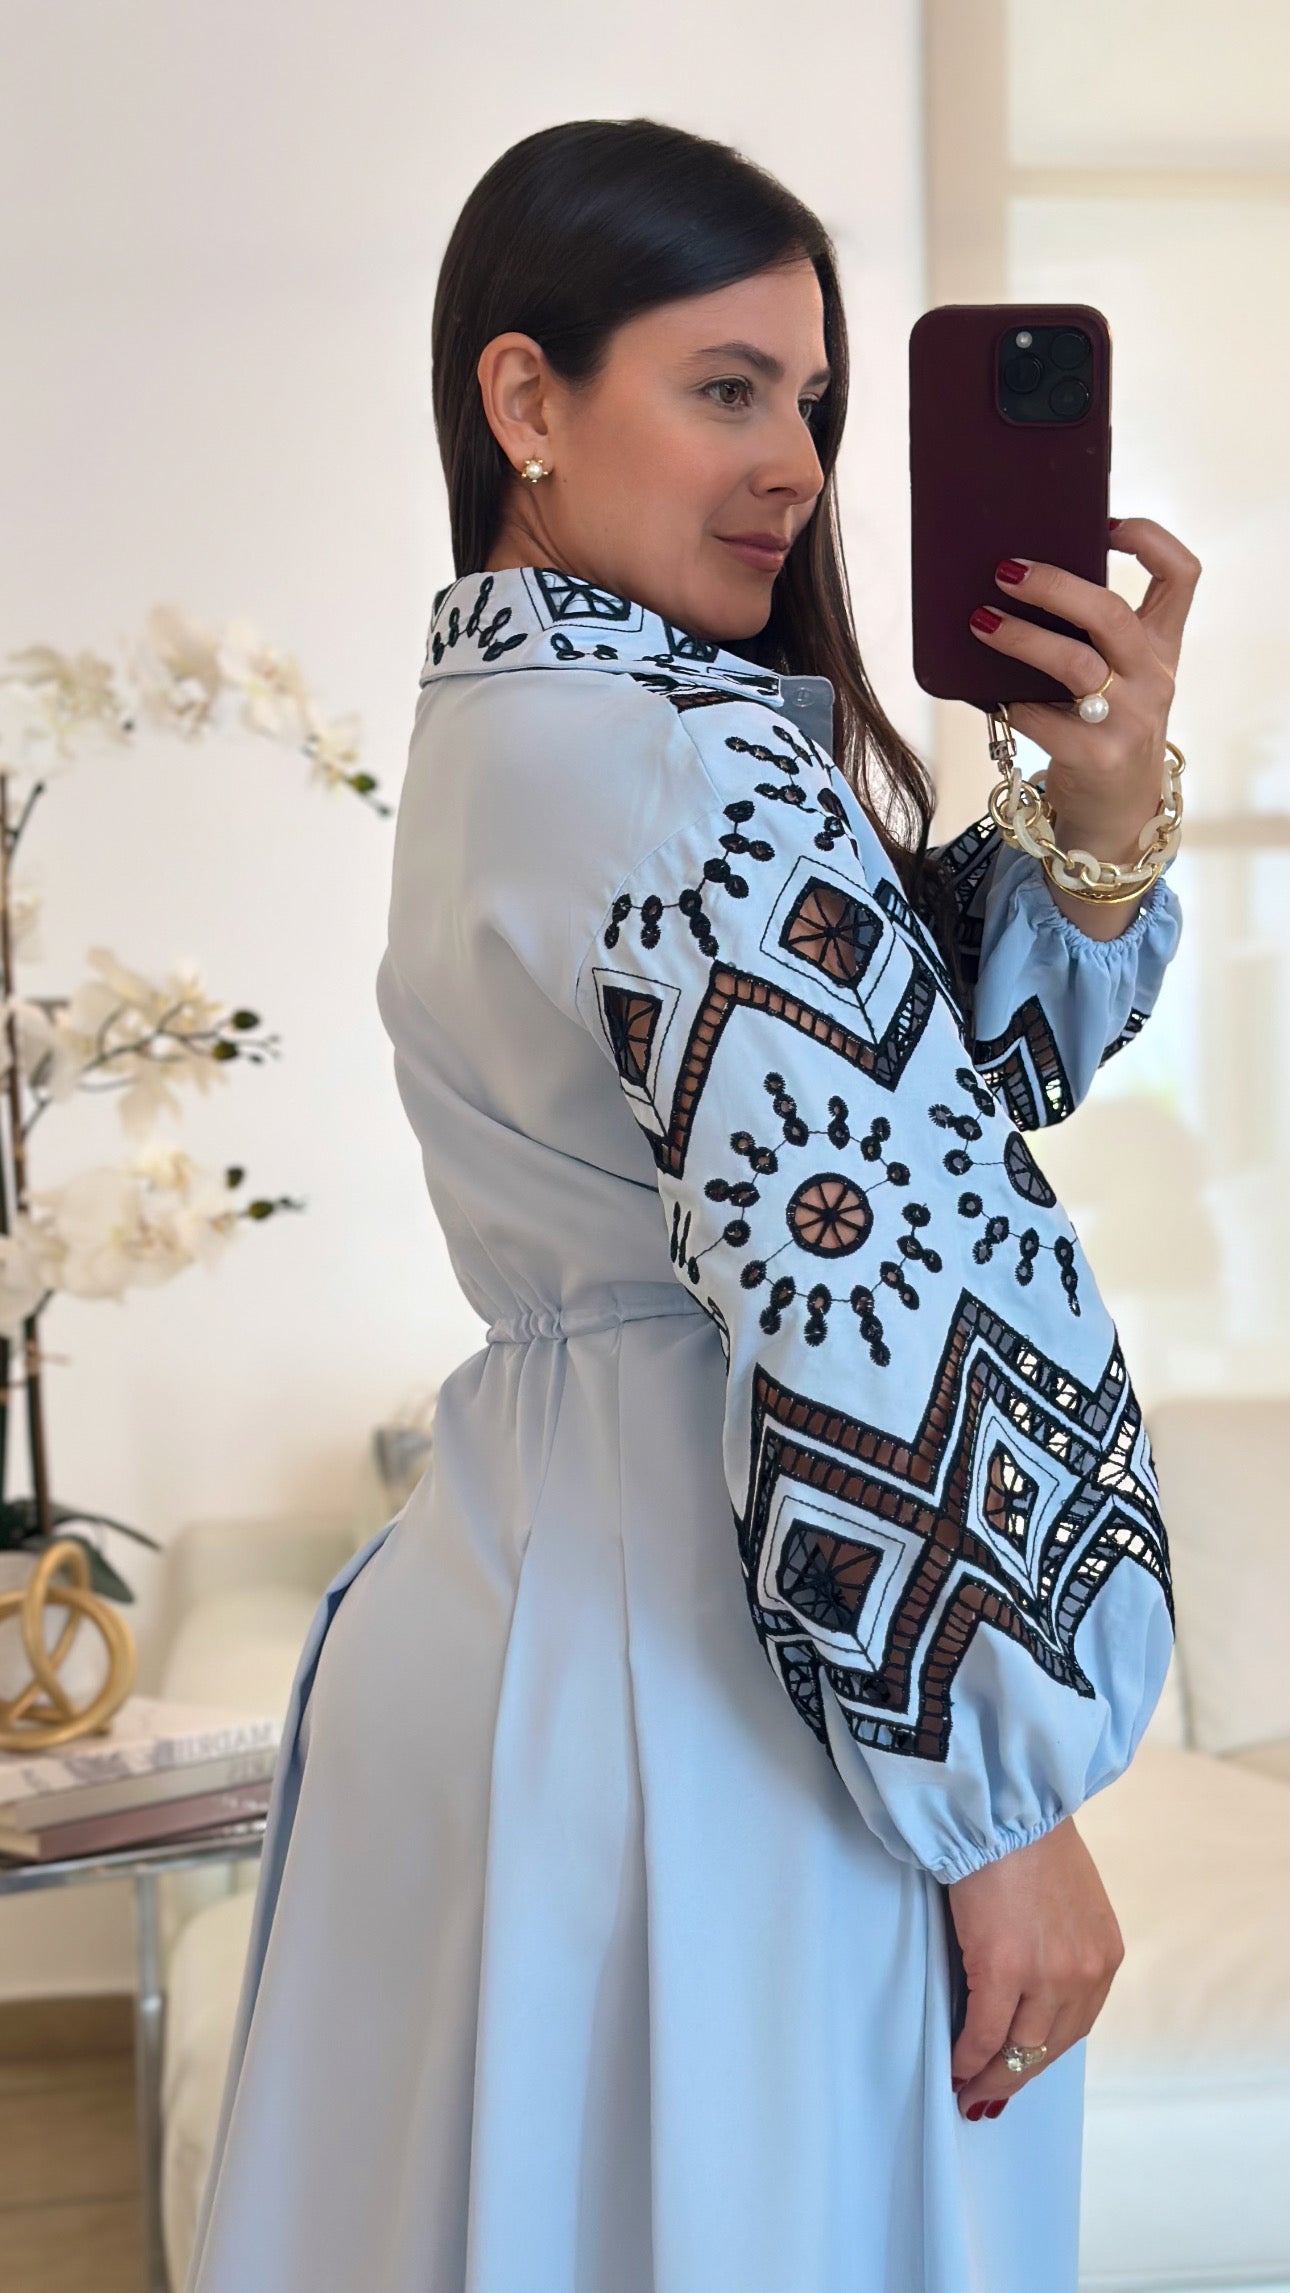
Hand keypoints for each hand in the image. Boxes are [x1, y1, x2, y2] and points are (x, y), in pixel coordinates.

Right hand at [946, 1816, 1124, 2119]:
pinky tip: (953, 2066)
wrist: (1004, 1803)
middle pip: (1050, 2048)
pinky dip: (967, 2056)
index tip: (1017, 2069)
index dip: (1042, 2055)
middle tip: (986, 2096)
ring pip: (1020, 2050)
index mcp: (1105, 1955)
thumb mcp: (1067, 1900)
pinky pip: (984, 2032)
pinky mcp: (1003, 1968)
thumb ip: (1059, 1946)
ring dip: (990, 2076)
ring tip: (965, 2087)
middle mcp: (1085, 1973)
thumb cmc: (1027, 1838)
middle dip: (1016, 2076)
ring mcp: (1047, 1975)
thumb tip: (1029, 1986)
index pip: (1076, 2027)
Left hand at [969, 517, 1201, 938]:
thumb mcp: (1116, 681)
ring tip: (979, 622)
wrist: (1115, 815)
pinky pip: (1042, 718)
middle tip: (1007, 571)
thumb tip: (1011, 583)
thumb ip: (1089, 639)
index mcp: (1161, 648)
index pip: (1182, 576)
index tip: (1105, 522)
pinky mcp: (1097, 757)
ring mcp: (1130, 720)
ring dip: (1021, 638)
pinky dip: (1008, 702)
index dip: (1149, 539)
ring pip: (1075, 664)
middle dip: (1055, 586)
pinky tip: (983, 691)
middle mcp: (1154, 679)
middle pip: (1112, 613)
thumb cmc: (1103, 732)